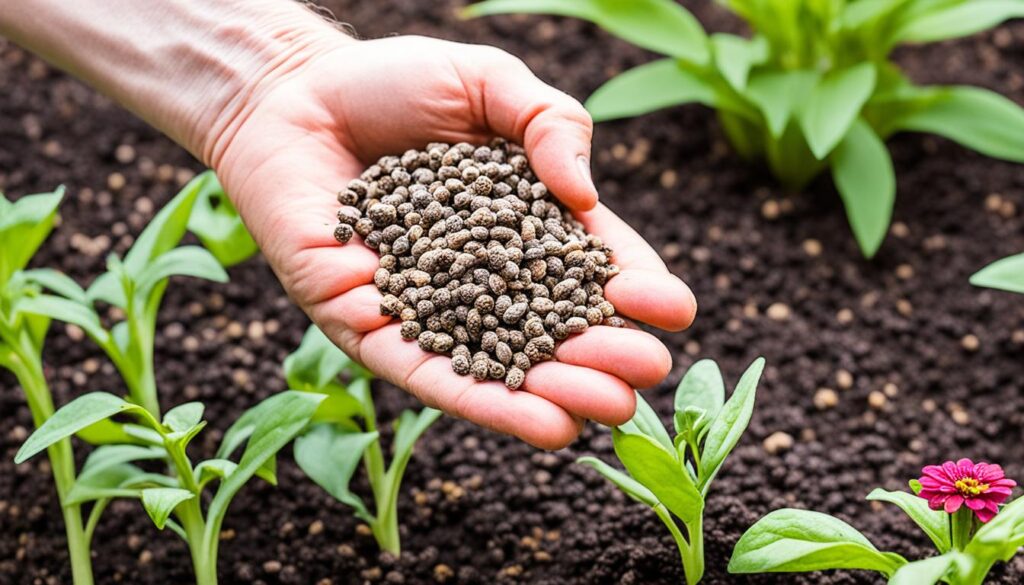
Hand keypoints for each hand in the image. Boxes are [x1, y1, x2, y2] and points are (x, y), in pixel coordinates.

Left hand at [211, 35, 696, 448]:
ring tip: (605, 409)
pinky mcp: (368, 326)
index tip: (670, 307)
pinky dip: (484, 401)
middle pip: (551, 329)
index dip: (633, 289)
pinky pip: (428, 374)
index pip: (589, 267)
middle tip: (646, 368)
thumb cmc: (391, 83)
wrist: (290, 94)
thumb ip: (548, 122)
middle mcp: (479, 278)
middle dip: (603, 354)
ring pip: (499, 367)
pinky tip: (542, 425)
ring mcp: (425, 308)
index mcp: (521, 225)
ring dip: (557, 394)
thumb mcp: (488, 83)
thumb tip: (583, 197)